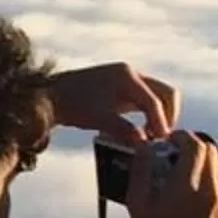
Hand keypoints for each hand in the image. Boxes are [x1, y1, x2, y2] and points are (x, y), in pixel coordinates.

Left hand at [49, 63, 179, 142]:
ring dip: (159, 116)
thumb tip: (145, 143)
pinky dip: (148, 115)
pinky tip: (140, 133)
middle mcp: (130, 74)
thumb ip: (124, 130)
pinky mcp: (121, 89)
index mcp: (127, 76)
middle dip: (168, 115)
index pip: (155, 101)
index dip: (162, 123)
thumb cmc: (73, 105)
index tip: (162, 143)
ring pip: (157, 96)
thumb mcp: (99, 119)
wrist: (50, 96)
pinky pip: (145, 101)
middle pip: (165, 93)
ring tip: (153, 138)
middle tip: (162, 139)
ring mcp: (126, 80)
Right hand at [128, 133, 217, 217]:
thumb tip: (142, 144)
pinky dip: (206, 173)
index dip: (180, 136)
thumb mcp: (138, 204)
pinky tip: (189, 187)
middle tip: (173, 151)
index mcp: (188, 187)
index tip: (167, 140)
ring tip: (180, 169)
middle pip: (209, 149)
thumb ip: (140, 170)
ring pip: (217, 162)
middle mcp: (210, 189)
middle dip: (191, 144)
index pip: (194, 145)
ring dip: (199, 158)